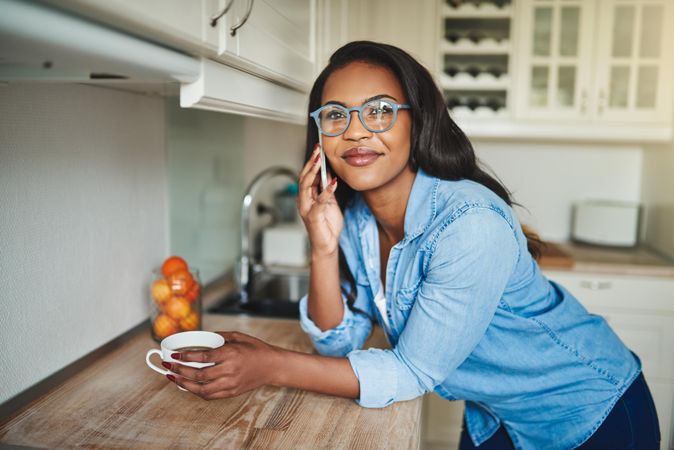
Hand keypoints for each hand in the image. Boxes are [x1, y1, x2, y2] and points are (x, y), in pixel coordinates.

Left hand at [164, 331, 280, 399]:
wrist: (272, 366)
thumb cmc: (256, 349)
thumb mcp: (239, 336)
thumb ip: (219, 337)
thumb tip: (202, 337)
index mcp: (231, 354)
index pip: (203, 357)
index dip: (186, 357)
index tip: (175, 355)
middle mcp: (230, 370)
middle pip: (199, 374)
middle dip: (179, 371)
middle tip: (168, 366)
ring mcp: (230, 383)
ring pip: (201, 389)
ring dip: (184, 384)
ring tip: (173, 378)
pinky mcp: (231, 392)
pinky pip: (210, 395)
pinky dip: (196, 391)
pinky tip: (188, 386)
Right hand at [297, 144, 343, 257]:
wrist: (328, 245)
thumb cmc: (328, 225)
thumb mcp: (330, 203)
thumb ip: (326, 189)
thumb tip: (329, 174)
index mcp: (307, 196)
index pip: (306, 175)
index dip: (311, 162)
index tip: (318, 149)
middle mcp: (304, 201)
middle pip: (303, 177)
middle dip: (310, 163)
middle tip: (317, 150)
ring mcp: (306, 208)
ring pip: (305, 186)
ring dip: (313, 172)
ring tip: (320, 161)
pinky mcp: (313, 216)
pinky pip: (319, 200)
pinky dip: (326, 191)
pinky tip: (333, 182)